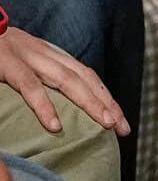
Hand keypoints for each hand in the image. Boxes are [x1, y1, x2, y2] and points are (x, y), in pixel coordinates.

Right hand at [0, 27, 128, 138]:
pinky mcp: (6, 63)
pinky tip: (55, 126)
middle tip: (123, 128)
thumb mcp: (15, 62)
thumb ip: (34, 78)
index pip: (83, 73)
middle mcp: (40, 52)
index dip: (104, 95)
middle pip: (83, 77)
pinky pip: (29, 85)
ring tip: (107, 124)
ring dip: (90, 102)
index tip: (119, 118)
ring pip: (66, 80)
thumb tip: (53, 108)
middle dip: (107, 102)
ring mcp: (24, 56)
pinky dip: (44, 106)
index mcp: (44, 53)